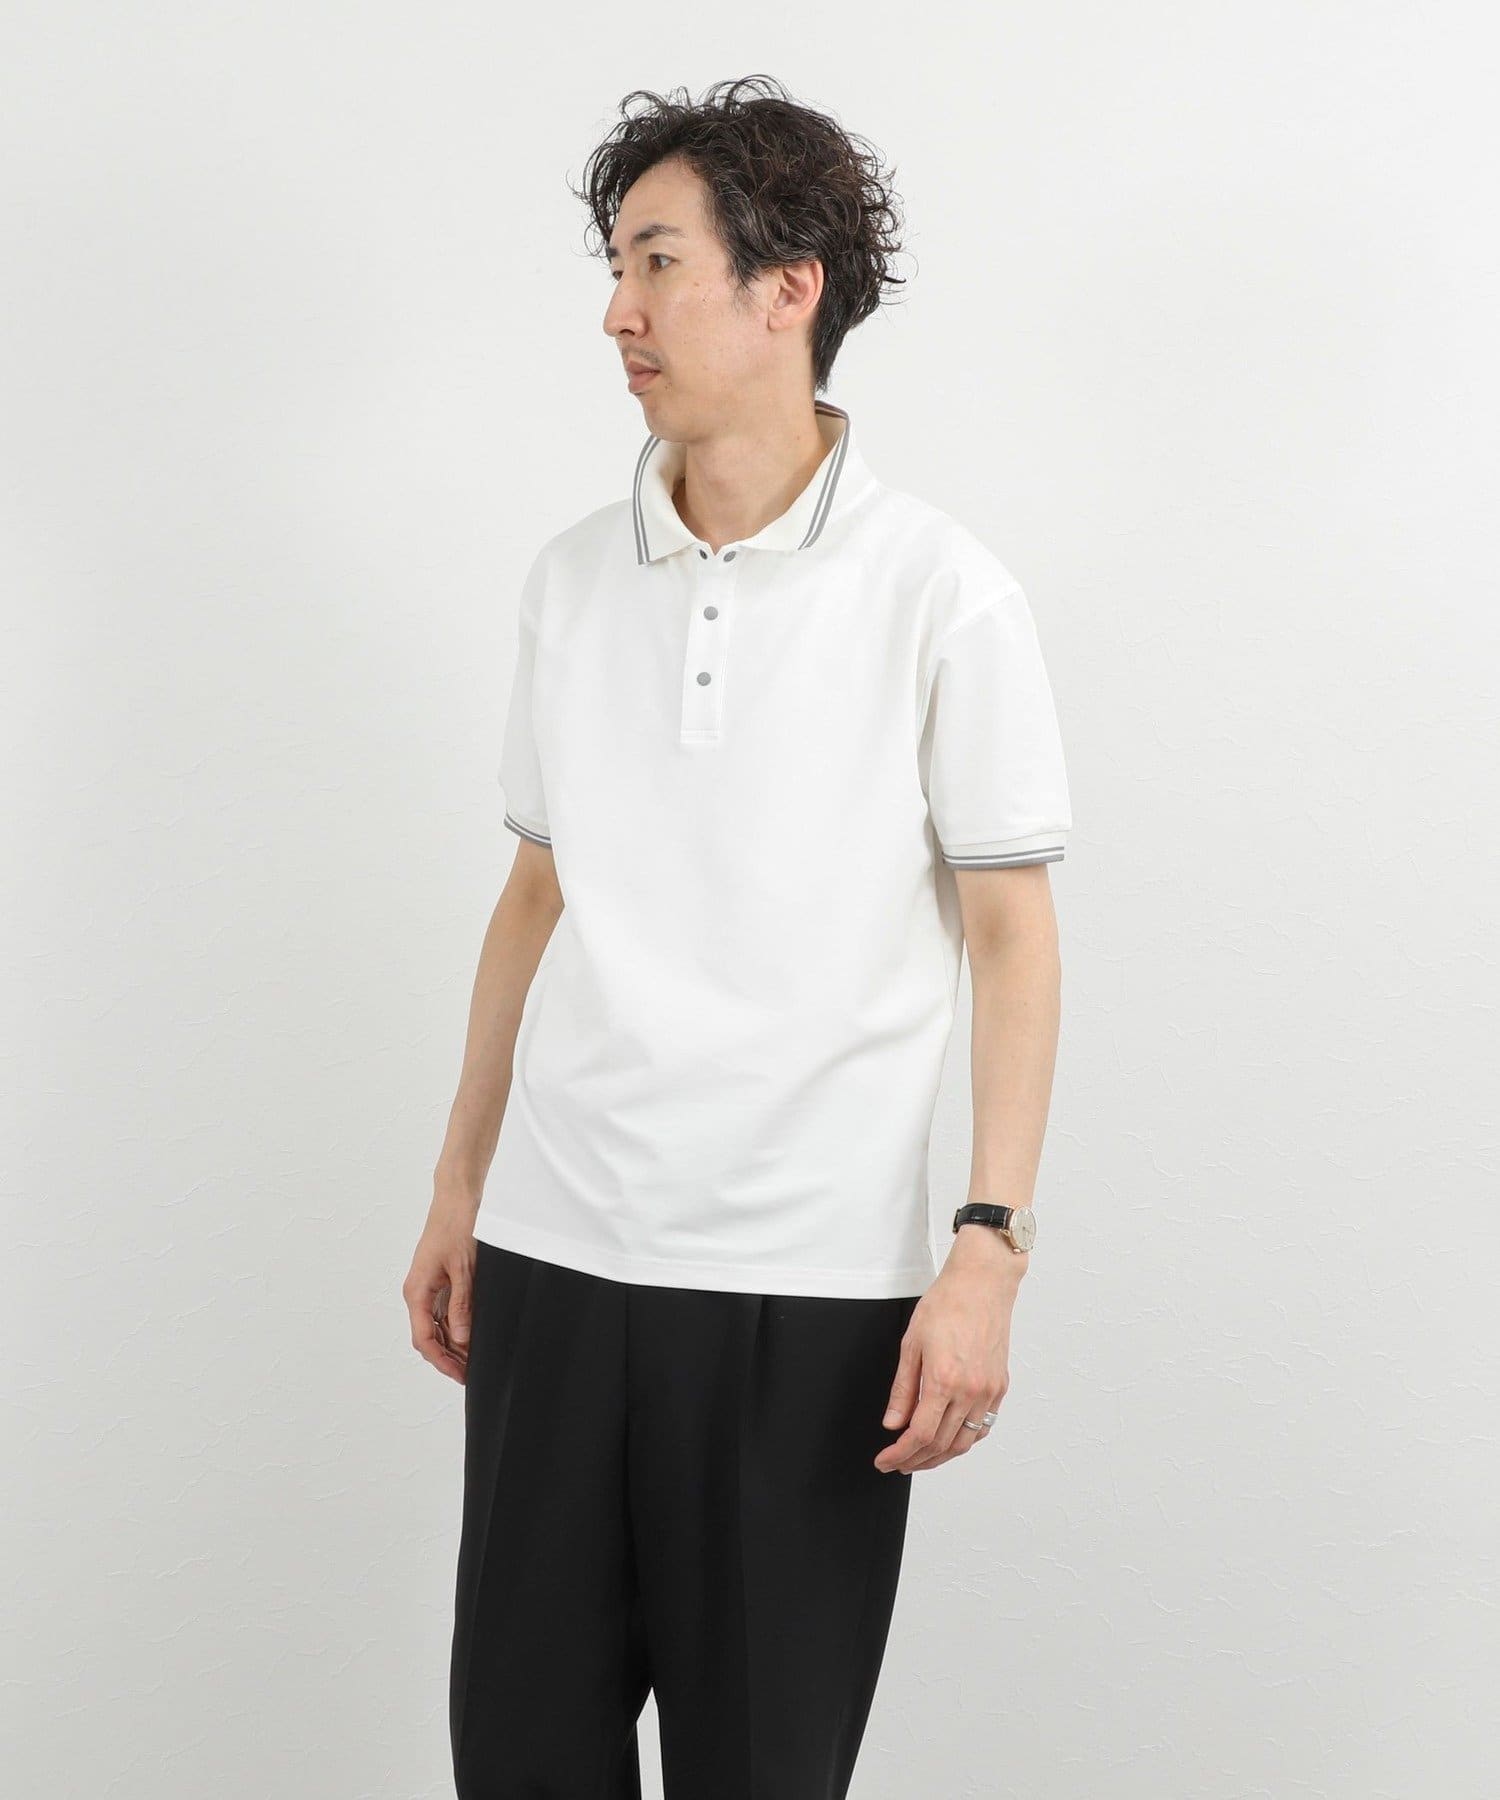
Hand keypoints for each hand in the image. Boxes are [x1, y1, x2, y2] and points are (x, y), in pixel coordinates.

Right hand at [402, 1207, 478, 1383]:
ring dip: (452, 1344)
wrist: (457, 1198)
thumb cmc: (457, 1226)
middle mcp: (418, 1292)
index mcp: (417, 1291)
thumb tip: (460, 1339)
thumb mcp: (464, 1269)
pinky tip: (470, 1335)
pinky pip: (442, 1312)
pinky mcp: (438, 1281)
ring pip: (435, 1327)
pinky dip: (455, 1327)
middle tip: (470, 1373)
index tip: (460, 1375)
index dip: (442, 1361)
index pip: (424, 1339)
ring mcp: (427, 1287)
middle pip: (428, 1337)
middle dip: (448, 1358)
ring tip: (473, 1359)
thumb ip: (462, 1306)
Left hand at [874, 1236, 1023, 1473]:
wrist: (982, 1283)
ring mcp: (989, 1391)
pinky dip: (965, 1440)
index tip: (885, 1460)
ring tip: (919, 1457)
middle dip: (916, 1460)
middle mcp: (970, 1391)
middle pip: (942, 1444)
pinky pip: (983, 1426)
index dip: (900, 1453)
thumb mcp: (911, 1344)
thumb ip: (902, 1389)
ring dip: (940, 1457)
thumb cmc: (946, 1304)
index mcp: (944, 1380)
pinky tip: (950, 1440)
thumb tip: (893, 1424)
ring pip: (965, 1442)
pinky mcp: (1000, 1386)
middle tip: (897, 1462)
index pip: (920, 1435)